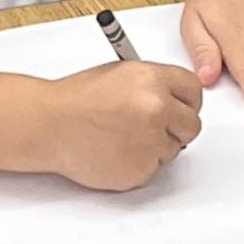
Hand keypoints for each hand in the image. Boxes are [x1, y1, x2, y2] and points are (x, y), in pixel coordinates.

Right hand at [43, 61, 202, 190]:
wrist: (50, 124)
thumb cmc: (76, 99)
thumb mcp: (119, 74)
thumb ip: (153, 85)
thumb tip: (175, 99)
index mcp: (152, 79)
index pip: (194, 91)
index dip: (186, 102)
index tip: (179, 108)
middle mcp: (156, 109)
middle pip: (192, 125)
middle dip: (176, 128)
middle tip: (152, 127)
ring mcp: (151, 142)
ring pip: (172, 150)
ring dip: (154, 147)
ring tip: (121, 136)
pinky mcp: (141, 170)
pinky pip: (153, 169)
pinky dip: (138, 164)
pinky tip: (115, 151)